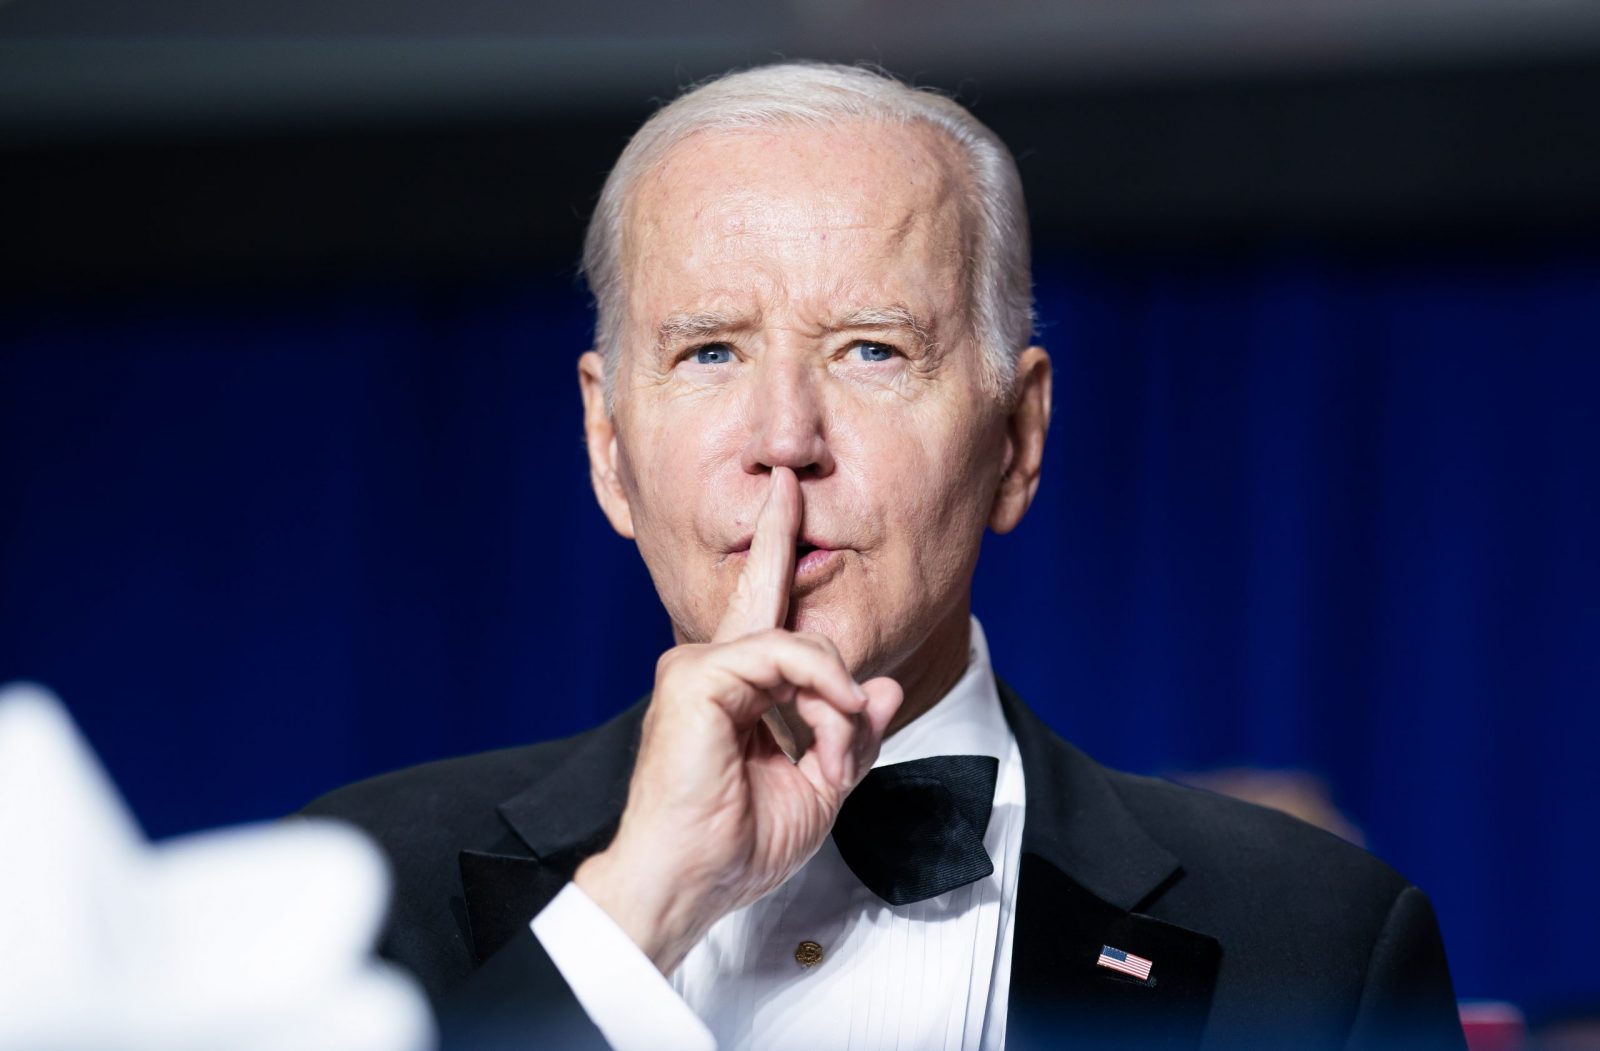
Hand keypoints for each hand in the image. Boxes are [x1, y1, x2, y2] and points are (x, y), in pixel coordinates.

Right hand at [573, 467, 902, 973]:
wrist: (691, 882)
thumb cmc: (737, 845)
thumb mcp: (819, 784)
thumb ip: (850, 734)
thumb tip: (883, 689)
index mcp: (735, 690)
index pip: (762, 615)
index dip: (774, 555)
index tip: (785, 502)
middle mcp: (709, 668)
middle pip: (767, 600)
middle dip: (777, 538)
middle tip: (789, 479)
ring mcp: (697, 669)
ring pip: (797, 644)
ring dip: (835, 701)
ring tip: (835, 752)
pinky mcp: (695, 678)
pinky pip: (783, 657)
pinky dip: (821, 689)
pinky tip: (834, 723)